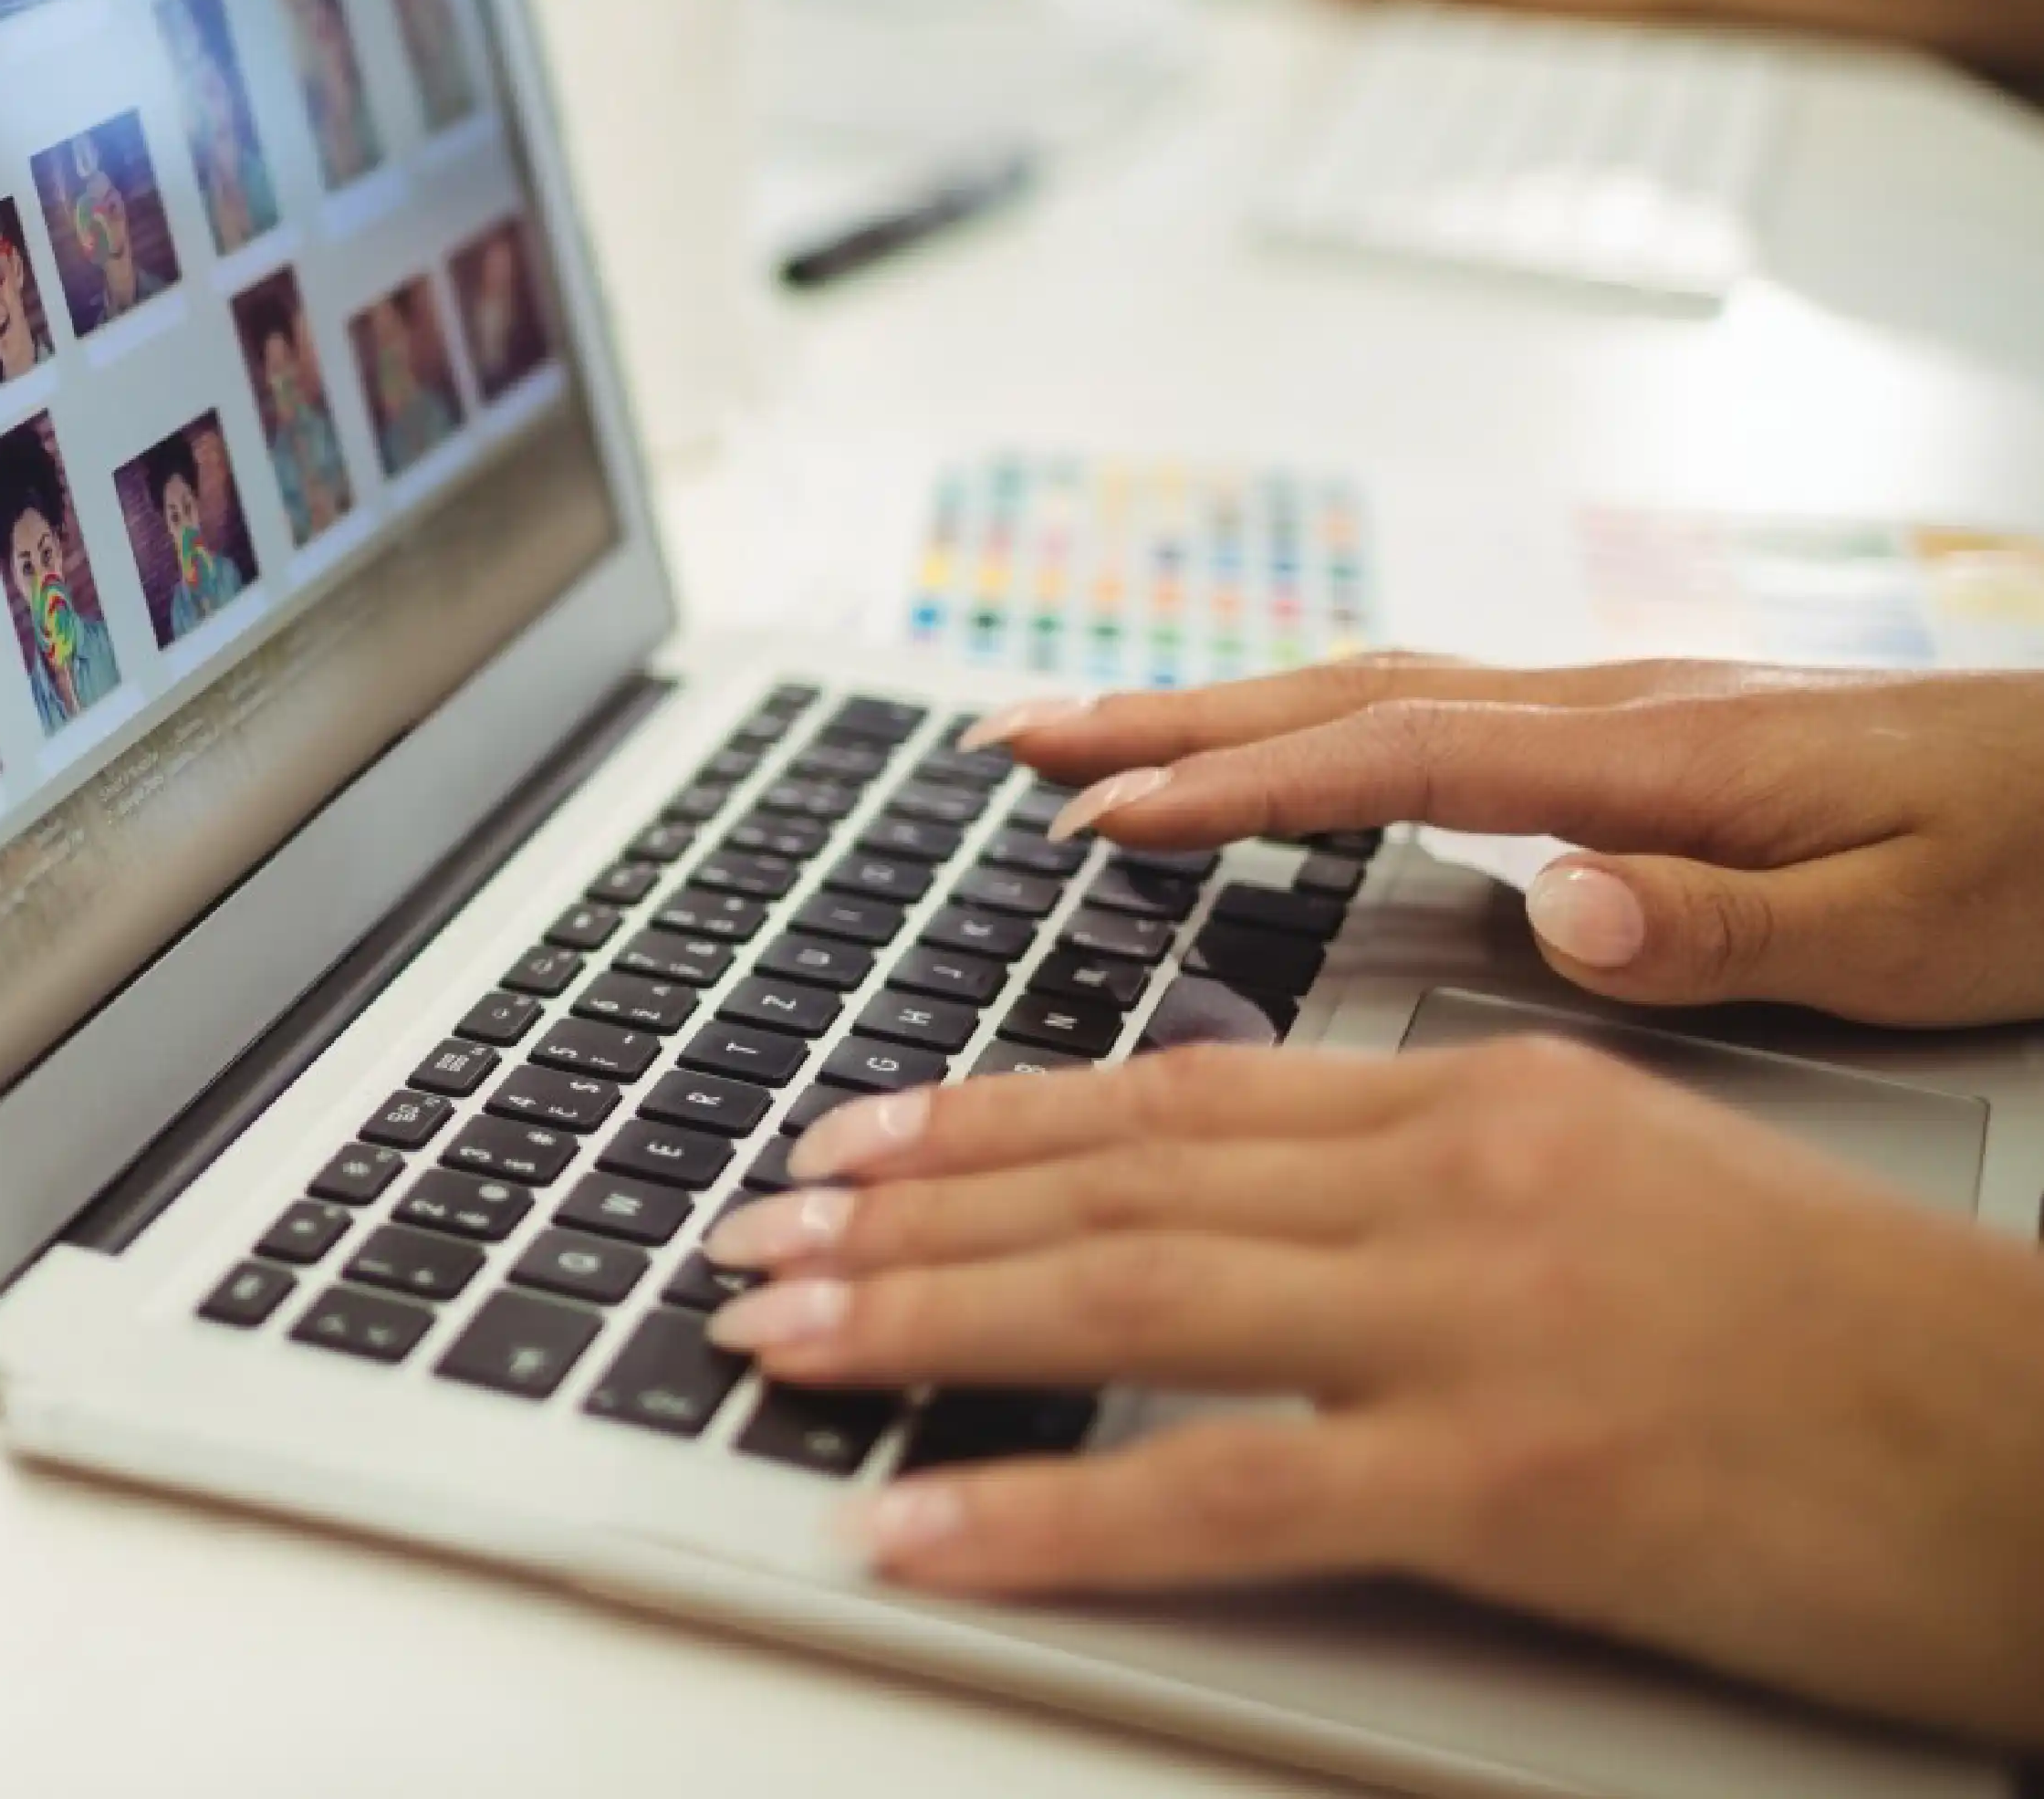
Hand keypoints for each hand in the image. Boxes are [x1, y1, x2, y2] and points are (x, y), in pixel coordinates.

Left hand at [700, 1042, 2043, 1749]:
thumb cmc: (1872, 1355)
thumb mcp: (1638, 1195)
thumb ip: (1439, 1177)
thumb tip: (1250, 1175)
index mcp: (1489, 1098)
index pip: (1170, 1097)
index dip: (982, 1119)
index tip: (848, 1140)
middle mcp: (1460, 1183)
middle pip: (1112, 1181)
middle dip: (901, 1210)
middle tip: (750, 1236)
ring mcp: (1476, 1328)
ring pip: (1124, 1299)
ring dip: (920, 1321)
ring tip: (774, 1341)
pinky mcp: (1505, 1482)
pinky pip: (1215, 1493)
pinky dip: (1042, 1510)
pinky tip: (919, 1526)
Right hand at [968, 657, 2043, 1027]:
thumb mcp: (1915, 932)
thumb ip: (1724, 924)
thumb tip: (1554, 910)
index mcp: (1654, 758)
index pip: (1391, 761)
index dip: (1230, 791)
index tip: (1095, 824)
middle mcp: (1615, 711)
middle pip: (1340, 694)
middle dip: (1160, 720)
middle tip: (1009, 741)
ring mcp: (1623, 715)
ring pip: (1372, 691)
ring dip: (1215, 711)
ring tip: (1086, 736)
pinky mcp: (1642, 739)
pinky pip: (1424, 714)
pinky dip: (1308, 725)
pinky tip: (1275, 757)